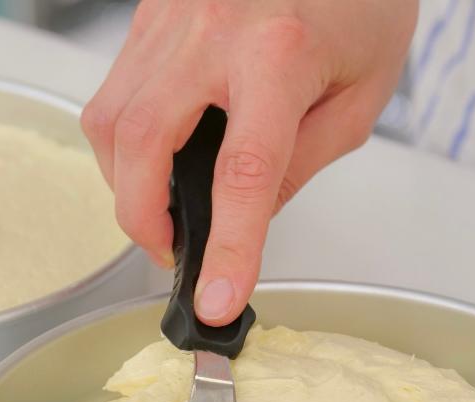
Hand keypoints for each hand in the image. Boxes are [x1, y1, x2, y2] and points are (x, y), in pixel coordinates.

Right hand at [82, 0, 416, 324]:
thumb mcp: (357, 97)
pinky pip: (116, 90)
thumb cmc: (364, 0)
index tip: (216, 299)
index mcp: (280, 54)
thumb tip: (249, 215)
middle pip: (141, 145)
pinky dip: (127, 142)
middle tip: (173, 252)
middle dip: (143, 220)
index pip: (242, 176)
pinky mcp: (151, 12)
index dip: (227, 248)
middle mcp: (211, 28)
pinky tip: (159, 158)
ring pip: (110, 119)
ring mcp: (170, 16)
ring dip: (126, 183)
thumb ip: (301, 162)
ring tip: (166, 208)